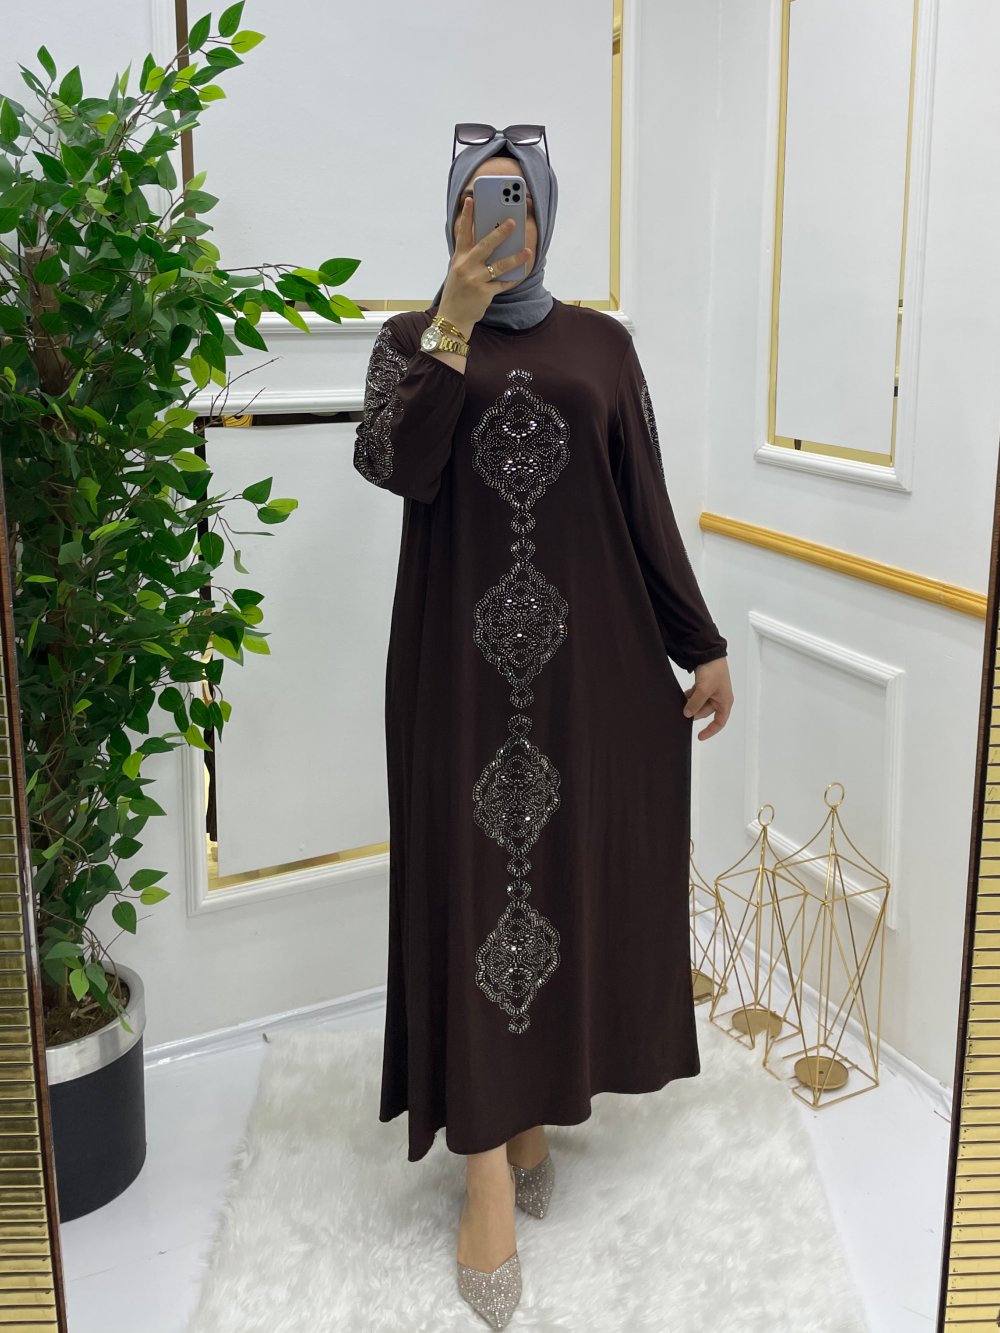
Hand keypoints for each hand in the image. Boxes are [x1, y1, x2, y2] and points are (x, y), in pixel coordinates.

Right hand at [436, 197, 532, 334]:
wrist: (452, 318)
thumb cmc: (457, 292)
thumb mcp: (458, 271)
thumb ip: (470, 256)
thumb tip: (491, 242)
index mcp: (458, 259)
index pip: (462, 234)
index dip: (467, 216)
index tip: (471, 200)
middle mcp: (466, 267)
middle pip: (485, 246)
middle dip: (499, 233)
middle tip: (512, 222)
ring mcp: (475, 281)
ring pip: (499, 266)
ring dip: (515, 258)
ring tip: (527, 251)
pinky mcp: (484, 294)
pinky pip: (503, 284)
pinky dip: (514, 279)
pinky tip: (523, 272)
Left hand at [682, 656, 732, 740]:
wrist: (709, 652)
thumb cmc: (713, 670)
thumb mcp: (704, 689)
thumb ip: (695, 703)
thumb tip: (687, 715)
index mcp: (725, 702)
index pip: (719, 722)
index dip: (710, 730)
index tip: (699, 736)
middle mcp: (720, 699)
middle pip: (705, 712)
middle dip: (694, 711)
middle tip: (683, 710)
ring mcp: (712, 692)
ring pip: (699, 704)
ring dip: (690, 704)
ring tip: (682, 701)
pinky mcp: (704, 686)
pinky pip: (696, 696)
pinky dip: (689, 696)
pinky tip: (683, 694)